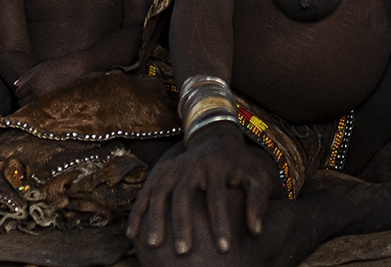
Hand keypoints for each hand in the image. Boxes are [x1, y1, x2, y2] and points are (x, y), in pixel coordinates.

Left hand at [12, 59, 86, 105]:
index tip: (26, 92)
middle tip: (33, 96)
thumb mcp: (39, 68)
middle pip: (22, 103)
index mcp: (32, 81)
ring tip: (39, 100)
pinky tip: (46, 103)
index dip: (21, 93)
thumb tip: (15, 85)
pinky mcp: (53, 104)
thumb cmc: (56, 67)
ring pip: (31, 109)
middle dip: (25, 100)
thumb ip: (25, 76)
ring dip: (33, 106)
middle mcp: (37, 91)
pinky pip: (42, 111)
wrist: (75, 69)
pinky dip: (41, 109)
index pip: (18, 94)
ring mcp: (46, 98)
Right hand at [127, 122, 271, 254]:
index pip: (217, 197)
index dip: (221, 223)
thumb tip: (256, 232)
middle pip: (183, 194)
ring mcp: (173, 167)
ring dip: (154, 217)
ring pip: (159, 192)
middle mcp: (192, 165)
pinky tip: (132, 234)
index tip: (224, 249)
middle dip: (182, 223)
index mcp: (217, 166)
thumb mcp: (257, 177)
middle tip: (183, 252)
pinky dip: (137, 212)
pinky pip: (145, 192)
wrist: (216, 139)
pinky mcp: (160, 172)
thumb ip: (258, 202)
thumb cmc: (240, 166)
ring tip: (154, 244)